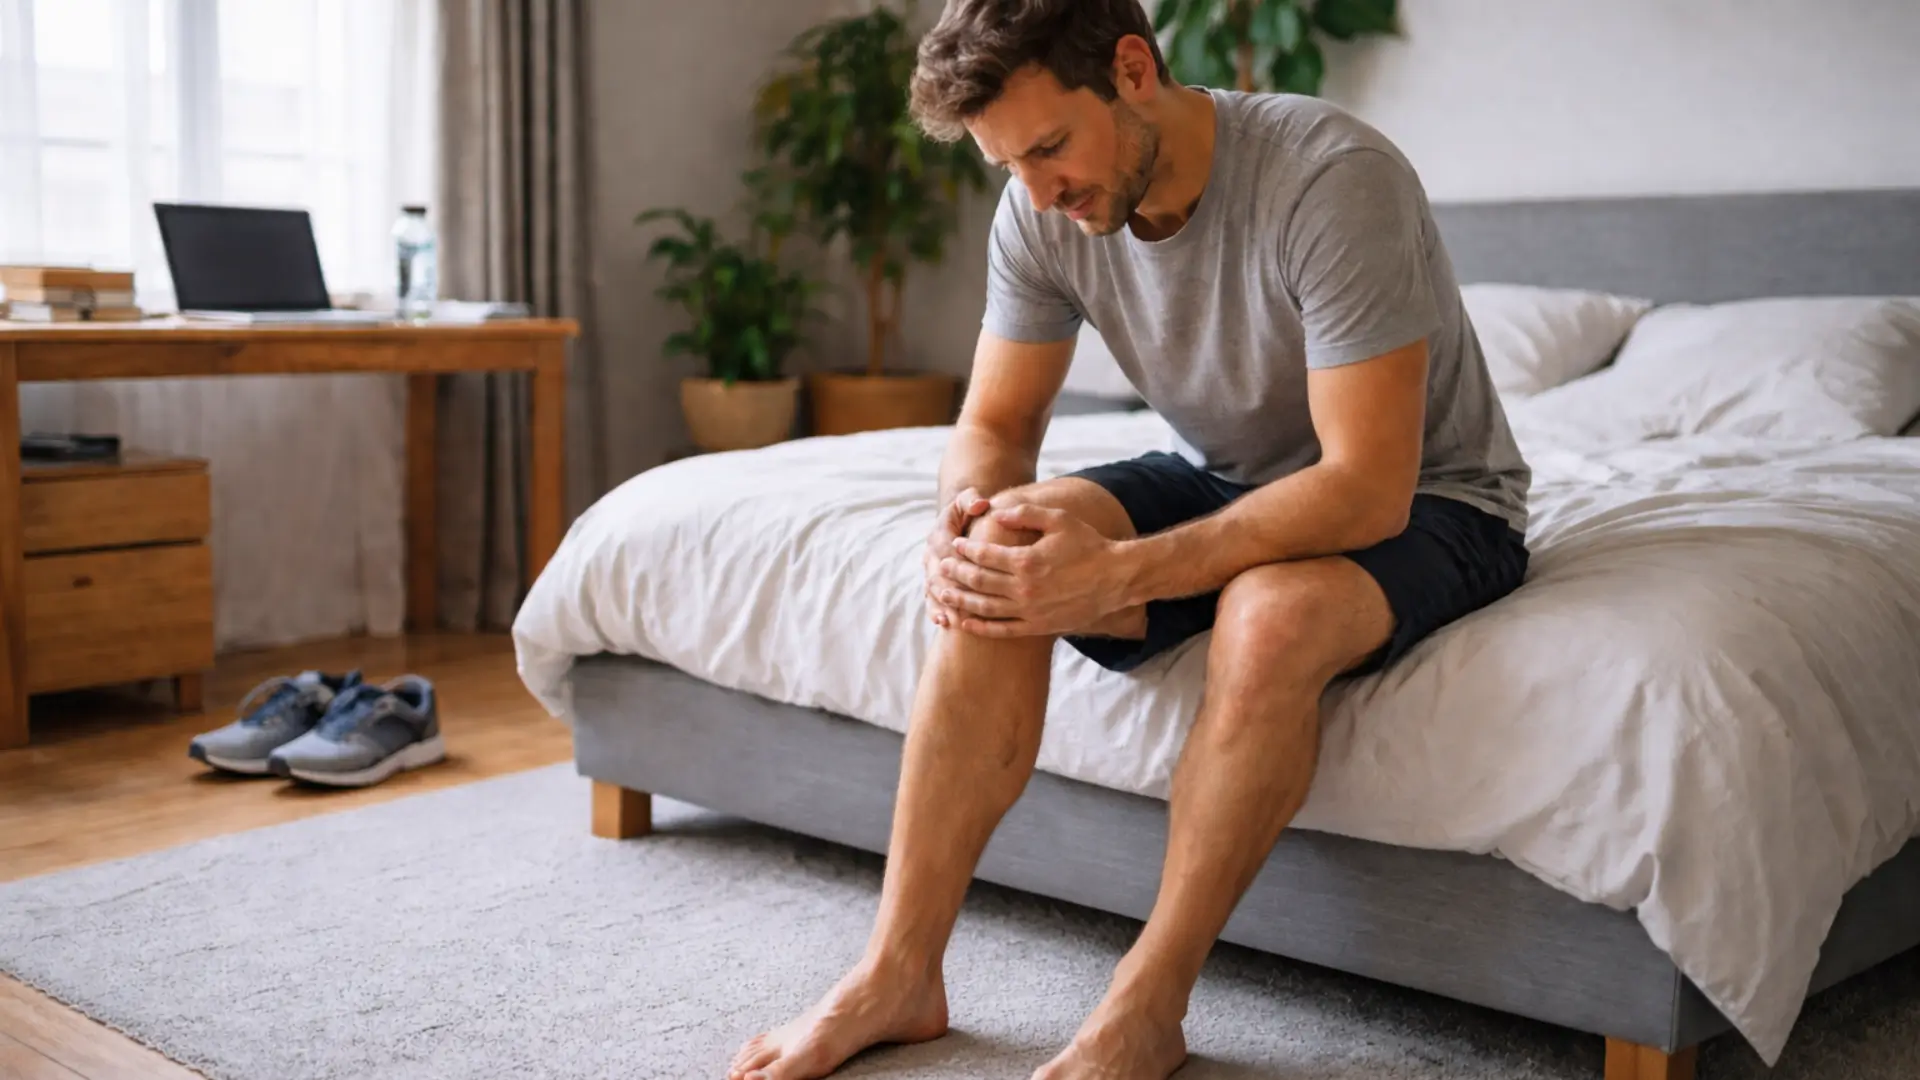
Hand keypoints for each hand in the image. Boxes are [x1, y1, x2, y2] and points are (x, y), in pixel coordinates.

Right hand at [924, 488, 991, 629]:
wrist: (958, 520)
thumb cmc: (968, 511)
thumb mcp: (968, 500)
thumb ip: (971, 499)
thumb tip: (980, 504)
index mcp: (939, 535)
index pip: (945, 550)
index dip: (955, 562)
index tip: (972, 573)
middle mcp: (931, 554)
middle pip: (936, 575)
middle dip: (947, 590)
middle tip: (961, 605)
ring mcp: (931, 571)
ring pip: (932, 590)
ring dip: (940, 605)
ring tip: (950, 619)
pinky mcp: (934, 583)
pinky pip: (931, 599)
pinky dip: (935, 611)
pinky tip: (944, 623)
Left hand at [937, 503, 1121, 637]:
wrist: (1115, 578)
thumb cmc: (1087, 544)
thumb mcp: (1058, 519)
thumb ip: (1025, 513)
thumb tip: (995, 511)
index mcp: (1027, 561)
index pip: (985, 555)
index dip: (967, 549)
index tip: (956, 543)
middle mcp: (1025, 588)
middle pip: (979, 582)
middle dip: (956, 573)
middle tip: (941, 566)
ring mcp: (1030, 611)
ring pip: (984, 608)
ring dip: (960, 600)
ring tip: (942, 593)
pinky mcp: (1037, 626)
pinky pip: (1002, 630)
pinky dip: (980, 627)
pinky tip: (964, 622)